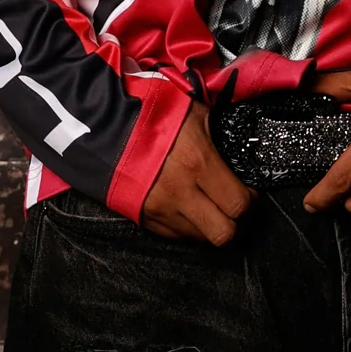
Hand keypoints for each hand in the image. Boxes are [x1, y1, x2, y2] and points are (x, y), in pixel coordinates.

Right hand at [142, 104, 253, 244]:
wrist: (100, 125)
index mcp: (197, 162)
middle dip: (235, 222)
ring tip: (210, 207)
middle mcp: (180, 192)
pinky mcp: (144, 217)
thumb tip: (238, 146)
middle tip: (234, 207)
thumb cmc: (150, 112)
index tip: (249, 193)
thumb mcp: (193, 113)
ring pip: (200, 238)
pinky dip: (187, 226)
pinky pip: (175, 235)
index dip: (250, 202)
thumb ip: (218, 133)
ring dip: (210, 225)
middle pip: (223, 233)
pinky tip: (187, 208)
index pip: (238, 203)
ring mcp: (160, 209)